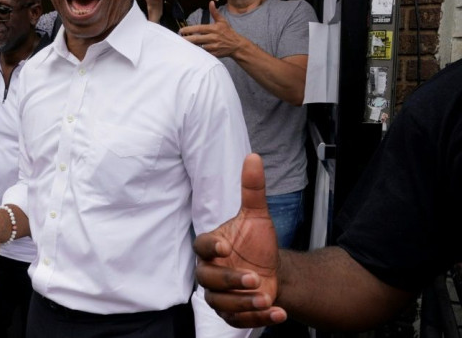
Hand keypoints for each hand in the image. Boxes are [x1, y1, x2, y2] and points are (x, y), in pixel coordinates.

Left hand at [180, 0, 245, 57]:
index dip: (189, 29)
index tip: (181, 30)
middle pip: (197, 39)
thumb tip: (211, 2)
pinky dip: (198, 52)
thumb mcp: (222, 21)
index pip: (199, 29)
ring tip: (183, 44)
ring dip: (191, 46)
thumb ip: (214, 12)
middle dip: (187, 39)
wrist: (236, 45)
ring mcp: (213, 46)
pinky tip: (192, 51)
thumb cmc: (228, 32)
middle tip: (179, 38)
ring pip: (199, 47)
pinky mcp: (214, 54)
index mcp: (213, 29)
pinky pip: (203, 53)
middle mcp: (213, 37)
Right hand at [193, 153, 285, 327]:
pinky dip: (258, 320)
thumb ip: (253, 189)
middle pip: (208, 279)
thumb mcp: (258, 215)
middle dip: (230, 281)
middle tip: (253, 277)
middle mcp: (211, 271)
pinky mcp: (233, 313)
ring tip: (266, 297)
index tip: (225, 248)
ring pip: (222, 304)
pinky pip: (239, 321)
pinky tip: (277, 312)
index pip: (201, 246)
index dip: (211, 248)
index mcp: (211, 247)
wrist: (272, 269)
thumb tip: (253, 157)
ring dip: (244, 303)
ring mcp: (220, 295)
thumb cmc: (257, 242)